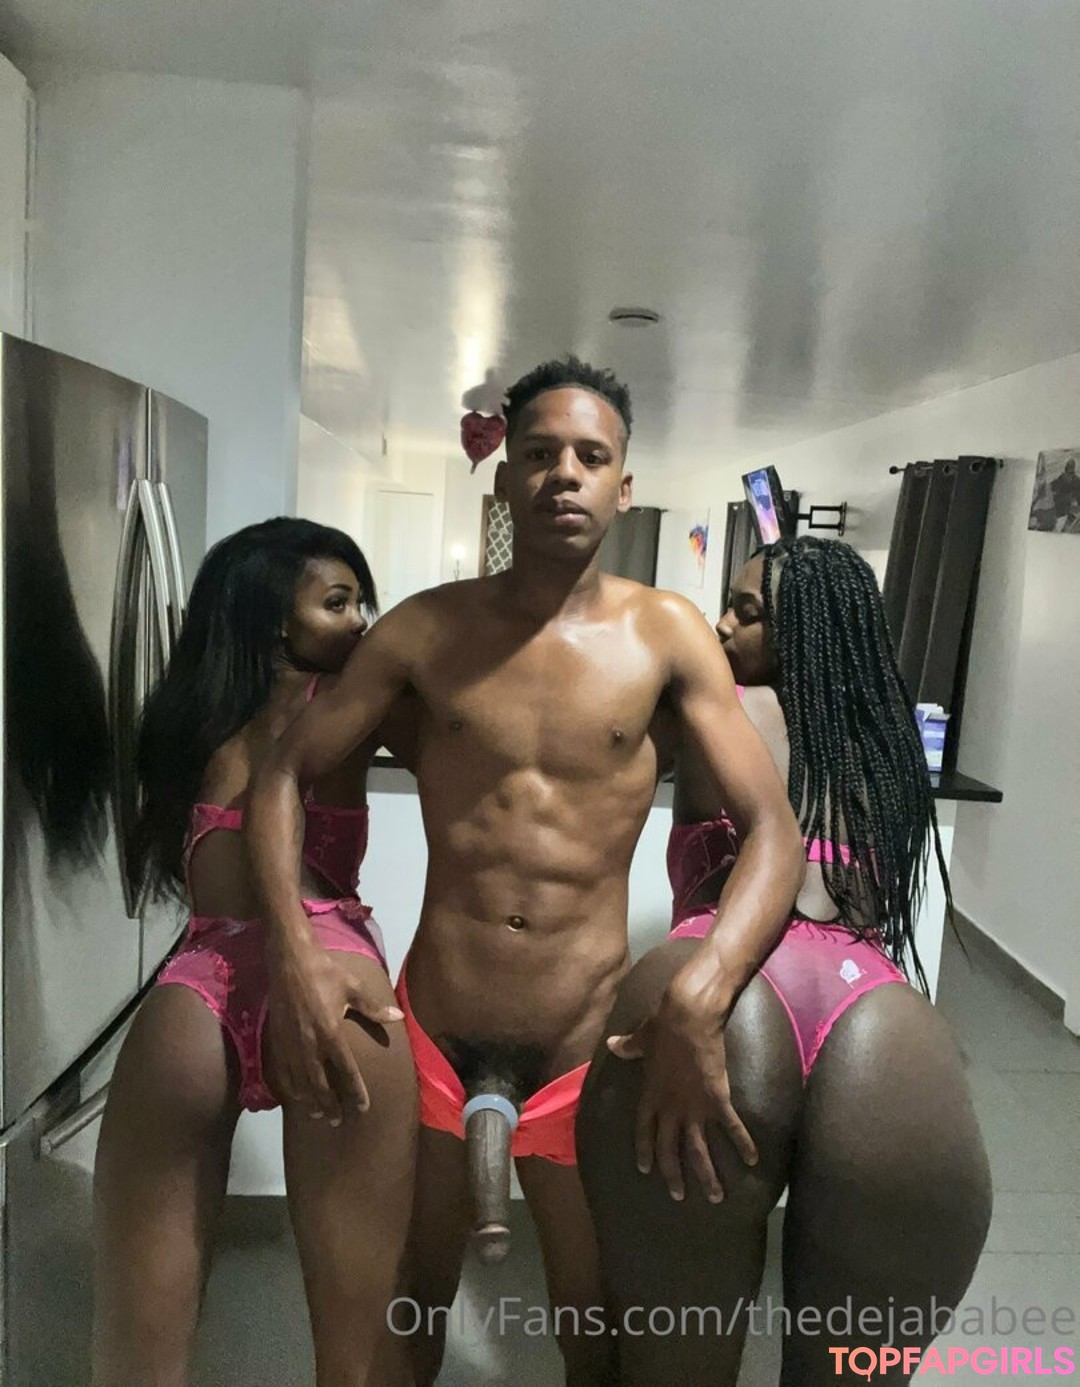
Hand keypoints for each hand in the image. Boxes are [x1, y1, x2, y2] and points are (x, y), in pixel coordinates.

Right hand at [265, 936, 402, 1123]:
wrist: (289, 961)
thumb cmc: (325, 973)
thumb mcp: (353, 988)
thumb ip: (374, 1008)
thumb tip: (399, 1018)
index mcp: (331, 1033)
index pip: (346, 1071)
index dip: (355, 1092)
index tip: (362, 1108)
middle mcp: (309, 1044)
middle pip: (320, 1084)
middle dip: (329, 1104)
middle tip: (337, 1121)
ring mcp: (290, 1044)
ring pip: (300, 1081)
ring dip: (309, 1100)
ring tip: (317, 1114)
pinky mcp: (276, 1039)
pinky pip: (282, 1070)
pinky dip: (289, 1086)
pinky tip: (294, 1095)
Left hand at [608, 987, 757, 1201]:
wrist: (687, 1016)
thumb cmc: (662, 1025)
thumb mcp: (641, 1038)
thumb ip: (628, 1047)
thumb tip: (612, 1045)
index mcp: (649, 1095)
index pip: (643, 1131)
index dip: (644, 1151)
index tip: (646, 1170)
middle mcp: (670, 1108)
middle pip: (669, 1149)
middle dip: (673, 1176)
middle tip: (678, 1197)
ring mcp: (694, 1106)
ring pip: (698, 1150)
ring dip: (706, 1175)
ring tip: (715, 1197)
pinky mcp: (717, 1099)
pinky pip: (731, 1127)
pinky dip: (743, 1144)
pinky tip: (753, 1161)